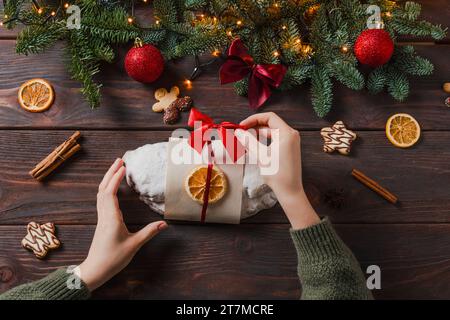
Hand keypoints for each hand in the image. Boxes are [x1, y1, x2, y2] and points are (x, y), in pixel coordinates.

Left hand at [78, 158, 167, 290]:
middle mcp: (104, 215)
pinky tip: (111, 188)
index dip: (115, 178)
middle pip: (103, 189)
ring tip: (115, 169)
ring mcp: (101, 218)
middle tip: (119, 160)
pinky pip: (101, 200)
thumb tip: (164, 224)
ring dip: (107, 179)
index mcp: (111, 218)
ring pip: (100, 194)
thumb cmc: (112, 259)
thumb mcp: (134, 246)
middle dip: (110, 173)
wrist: (95, 270)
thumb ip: (149, 233)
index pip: (110, 192)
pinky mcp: (101, 222)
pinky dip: (106, 189)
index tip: (123, 166)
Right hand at [236, 112, 319, 229]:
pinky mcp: (288, 149)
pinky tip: (253, 146)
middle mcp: (291, 135)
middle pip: (270, 124)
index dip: (253, 119)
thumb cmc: (277, 174)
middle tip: (241, 133)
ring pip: (271, 132)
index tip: (242, 126)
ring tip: (245, 140)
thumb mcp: (261, 156)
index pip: (269, 117)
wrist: (289, 191)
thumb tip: (238, 131)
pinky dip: (264, 141)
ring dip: (257, 135)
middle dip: (254, 127)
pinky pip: (274, 140)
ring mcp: (291, 142)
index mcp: (287, 133)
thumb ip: (249, 141)